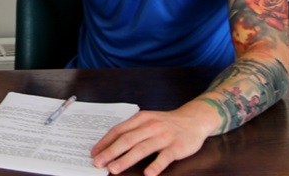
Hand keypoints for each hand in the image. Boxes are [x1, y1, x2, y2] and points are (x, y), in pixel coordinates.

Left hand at [91, 101, 216, 174]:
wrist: (194, 119)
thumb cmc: (166, 122)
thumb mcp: (147, 120)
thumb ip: (132, 130)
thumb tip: (111, 144)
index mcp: (140, 118)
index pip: (118, 130)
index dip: (105, 142)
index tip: (94, 152)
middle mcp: (150, 126)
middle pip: (127, 140)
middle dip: (110, 152)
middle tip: (98, 163)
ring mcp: (164, 136)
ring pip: (142, 148)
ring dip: (126, 160)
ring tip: (113, 169)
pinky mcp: (177, 147)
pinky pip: (165, 157)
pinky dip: (156, 165)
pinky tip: (148, 174)